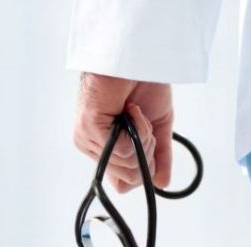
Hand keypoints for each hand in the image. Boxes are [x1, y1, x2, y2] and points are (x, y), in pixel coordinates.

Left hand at [73, 73, 172, 192]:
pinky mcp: (89, 129)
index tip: (149, 139)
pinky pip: (123, 149)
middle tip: (143, 122)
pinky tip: (131, 109)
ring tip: (136, 112)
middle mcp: (93, 148)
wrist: (134, 58)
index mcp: (105, 149)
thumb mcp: (158, 126)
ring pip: (128, 166)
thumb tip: (162, 183)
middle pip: (129, 179)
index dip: (144, 169)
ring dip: (143, 138)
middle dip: (148, 153)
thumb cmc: (141, 85)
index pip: (123, 185)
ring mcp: (88, 140)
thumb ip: (159, 156)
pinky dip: (137, 129)